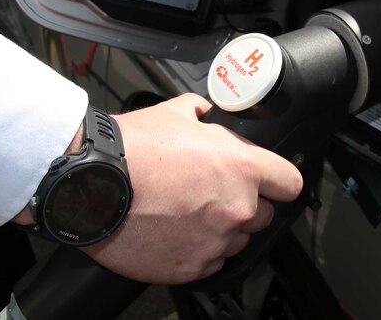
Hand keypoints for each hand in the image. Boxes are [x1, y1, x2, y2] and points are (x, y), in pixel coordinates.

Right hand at [82, 93, 302, 283]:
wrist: (90, 184)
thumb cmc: (130, 149)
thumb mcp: (174, 113)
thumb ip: (202, 114)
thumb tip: (206, 112)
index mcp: (242, 167)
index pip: (290, 182)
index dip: (280, 180)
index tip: (273, 183)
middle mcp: (236, 208)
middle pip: (265, 216)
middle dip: (246, 204)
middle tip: (212, 194)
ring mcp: (215, 242)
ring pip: (237, 241)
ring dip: (221, 230)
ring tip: (187, 213)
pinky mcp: (191, 267)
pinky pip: (210, 262)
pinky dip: (198, 251)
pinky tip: (175, 231)